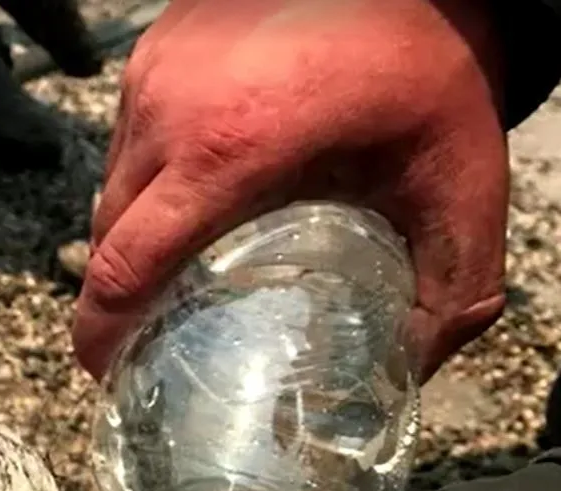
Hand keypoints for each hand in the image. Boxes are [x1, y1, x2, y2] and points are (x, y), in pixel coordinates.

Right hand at [74, 0, 510, 381]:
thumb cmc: (431, 65)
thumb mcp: (459, 180)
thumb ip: (453, 289)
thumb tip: (412, 366)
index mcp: (226, 150)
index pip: (124, 265)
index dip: (101, 332)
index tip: (105, 370)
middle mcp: (168, 110)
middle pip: (107, 234)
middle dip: (116, 293)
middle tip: (146, 333)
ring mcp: (152, 73)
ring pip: (112, 185)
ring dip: (133, 232)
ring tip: (178, 263)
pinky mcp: (153, 49)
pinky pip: (128, 137)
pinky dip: (150, 177)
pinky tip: (196, 190)